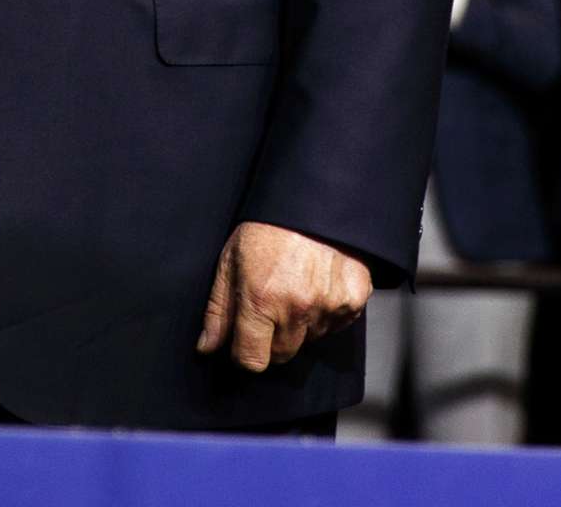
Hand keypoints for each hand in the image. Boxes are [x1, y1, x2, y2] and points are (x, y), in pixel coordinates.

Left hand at [195, 221, 370, 370]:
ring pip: (310, 339)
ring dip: (301, 324)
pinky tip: (318, 285)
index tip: (245, 339)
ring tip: (296, 287)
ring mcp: (328, 306)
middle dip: (273, 339)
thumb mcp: (230, 260)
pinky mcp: (354, 299)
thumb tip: (206, 347)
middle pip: (282, 354)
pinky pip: (337, 324)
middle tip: (271, 306)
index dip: (245, 352)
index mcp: (261, 300)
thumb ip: (218, 309)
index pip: (252, 360)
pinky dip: (328, 312)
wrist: (313, 199)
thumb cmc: (267, 226)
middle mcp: (297, 308)